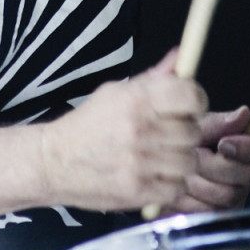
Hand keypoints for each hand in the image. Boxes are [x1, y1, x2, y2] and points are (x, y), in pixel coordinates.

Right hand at [38, 48, 206, 211]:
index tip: (190, 105)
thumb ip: (153, 78)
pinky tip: (155, 175)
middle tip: (169, 134)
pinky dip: (171, 184)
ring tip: (162, 157)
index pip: (190, 95)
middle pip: (192, 131)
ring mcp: (140, 163)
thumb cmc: (87, 126)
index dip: (196, 100)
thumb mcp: (115, 93)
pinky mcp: (138, 191)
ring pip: (189, 162)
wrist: (54, 162)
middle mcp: (140, 130)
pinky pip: (177, 188)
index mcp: (135, 100)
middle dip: (185, 132)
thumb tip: (181, 57)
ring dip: (180, 160)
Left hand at [166, 105, 249, 213]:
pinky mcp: (218, 215)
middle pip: (246, 174)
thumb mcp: (192, 127)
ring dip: (197, 182)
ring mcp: (234, 196)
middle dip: (213, 164)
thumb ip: (217, 122)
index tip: (224, 143)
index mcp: (246, 145)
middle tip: (193, 156)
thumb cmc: (175, 143)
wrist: (155, 167)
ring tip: (181, 172)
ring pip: (227, 195)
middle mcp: (245, 172)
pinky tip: (177, 189)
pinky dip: (188, 200)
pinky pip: (210, 212)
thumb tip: (244, 115)